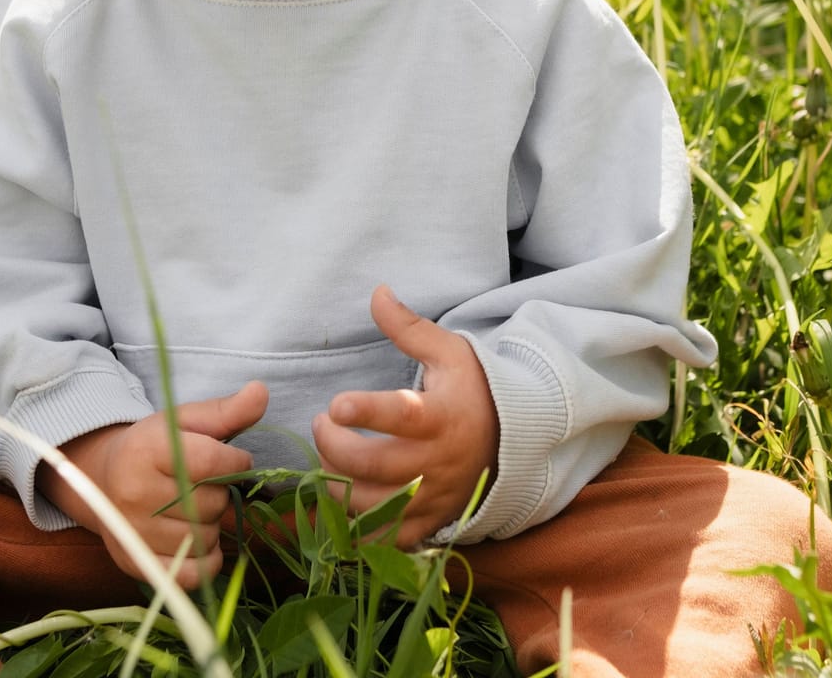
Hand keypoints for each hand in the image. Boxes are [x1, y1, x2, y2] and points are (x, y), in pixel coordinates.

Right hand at [40, 380, 267, 588]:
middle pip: (211, 503)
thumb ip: (225, 411)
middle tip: (204, 486)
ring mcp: (134, 534)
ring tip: (194, 510)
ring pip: (204, 538)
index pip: (214, 462)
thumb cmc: (152, 447)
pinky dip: (206, 562)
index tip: (232, 459)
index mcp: (147, 450)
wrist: (103, 482)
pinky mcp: (137, 565)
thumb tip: (262, 391)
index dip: (236, 461)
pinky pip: (192, 574)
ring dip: (212, 527)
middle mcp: (135, 493)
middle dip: (220, 494)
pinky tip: (199, 543)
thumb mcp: (184, 421)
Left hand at [312, 286, 499, 548]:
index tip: (335, 403)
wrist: (512, 441)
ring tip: (325, 459)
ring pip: (374, 506)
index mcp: (442, 416)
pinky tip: (338, 503)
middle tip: (319, 425)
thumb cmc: (472, 390)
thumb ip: (409, 327)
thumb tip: (377, 292)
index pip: (403, 415)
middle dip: (334, 448)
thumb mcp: (449, 352)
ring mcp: (433, 498)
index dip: (367, 410)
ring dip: (336, 486)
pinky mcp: (428, 523)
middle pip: (377, 466)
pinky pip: (387, 539)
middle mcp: (438, 462)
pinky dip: (356, 529)